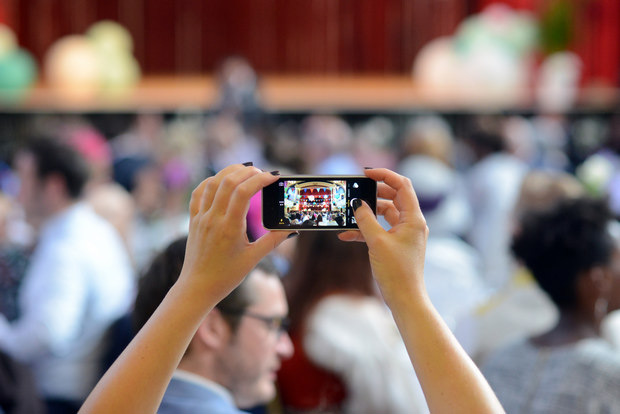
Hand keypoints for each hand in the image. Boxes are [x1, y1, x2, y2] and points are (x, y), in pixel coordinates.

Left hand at [180, 164, 292, 301]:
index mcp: (229, 228)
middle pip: (228, 181)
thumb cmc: (226, 276)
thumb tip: (292, 228)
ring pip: (212, 183)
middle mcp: (213, 219)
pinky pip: (198, 193)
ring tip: (245, 170)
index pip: (243, 192)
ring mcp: (201, 218)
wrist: (198, 288)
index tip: (273, 177)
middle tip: (262, 173)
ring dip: (229, 172)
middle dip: (247, 171)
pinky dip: (210, 181)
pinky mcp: (193, 220)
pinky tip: (221, 180)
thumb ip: (273, 241)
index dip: (260, 179)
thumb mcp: (253, 259)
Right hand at [338, 168, 428, 302]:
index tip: (366, 173)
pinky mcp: (396, 245)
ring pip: (385, 213)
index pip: (402, 185)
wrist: (405, 299)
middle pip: (393, 197)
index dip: (385, 175)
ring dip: (367, 213)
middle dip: (374, 193)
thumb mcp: (377, 242)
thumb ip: (365, 219)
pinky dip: (365, 230)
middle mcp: (411, 223)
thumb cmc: (397, 272)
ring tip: (349, 214)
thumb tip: (356, 203)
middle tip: (356, 191)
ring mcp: (404, 234)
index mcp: (413, 218)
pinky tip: (346, 236)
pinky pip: (380, 230)